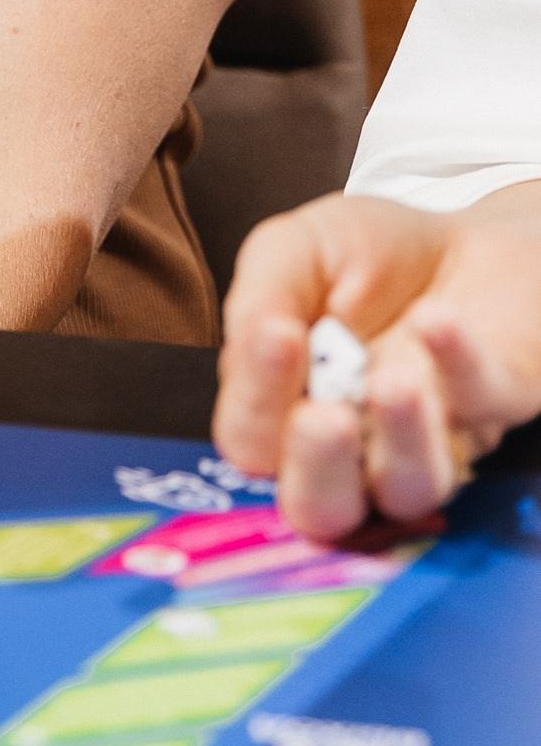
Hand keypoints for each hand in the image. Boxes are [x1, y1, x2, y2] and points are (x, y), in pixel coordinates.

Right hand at [213, 188, 540, 538]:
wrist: (457, 238)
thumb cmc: (364, 255)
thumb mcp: (293, 251)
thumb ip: (259, 294)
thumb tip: (253, 340)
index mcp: (287, 408)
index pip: (252, 440)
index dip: (256, 403)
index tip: (275, 337)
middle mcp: (353, 445)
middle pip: (321, 507)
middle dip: (319, 469)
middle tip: (324, 418)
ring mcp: (427, 439)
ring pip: (409, 487)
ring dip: (401, 439)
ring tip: (393, 381)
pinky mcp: (493, 408)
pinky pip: (478, 404)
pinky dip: (455, 361)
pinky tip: (434, 318)